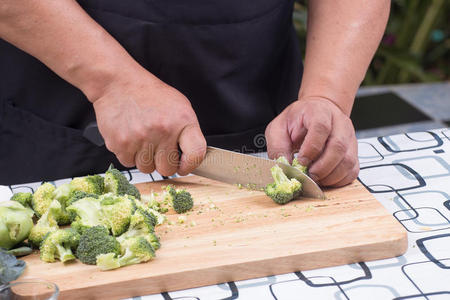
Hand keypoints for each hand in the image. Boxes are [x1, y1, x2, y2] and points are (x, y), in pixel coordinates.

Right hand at [91, 69, 205, 175]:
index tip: (185, 167)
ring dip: (145, 159)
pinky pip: (129, 163)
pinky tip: (131, 138)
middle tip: (158, 148)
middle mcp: (163, 130)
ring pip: (147, 168)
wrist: (118, 83)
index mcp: (182, 120)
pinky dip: (129, 155)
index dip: (191, 165)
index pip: (196, 154)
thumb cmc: (149, 94)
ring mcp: (141, 138)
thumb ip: (188, 132)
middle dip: (163, 162)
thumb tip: (191, 157)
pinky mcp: (120, 144)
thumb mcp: (179, 106)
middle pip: (168, 169)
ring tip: (143, 140)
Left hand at [265, 97, 358, 186]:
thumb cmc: (298, 121)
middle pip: (338, 146)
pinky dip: (339, 180)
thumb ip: (278, 146)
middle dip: (322, 167)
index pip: (321, 127)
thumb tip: (284, 166)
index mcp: (319, 112)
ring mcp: (349, 138)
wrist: (318, 112)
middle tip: (309, 175)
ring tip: (315, 178)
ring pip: (348, 161)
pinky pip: (352, 171)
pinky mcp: (354, 152)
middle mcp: (339, 124)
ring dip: (330, 176)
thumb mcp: (279, 127)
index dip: (311, 147)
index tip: (301, 161)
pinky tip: (325, 179)